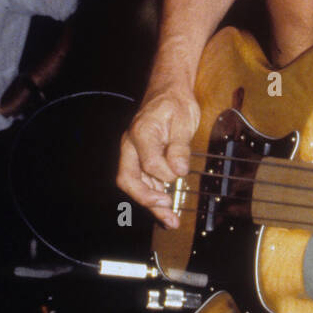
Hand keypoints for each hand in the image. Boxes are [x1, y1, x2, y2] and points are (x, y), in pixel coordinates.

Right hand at [117, 87, 199, 228]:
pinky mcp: (141, 160)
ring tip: (170, 221)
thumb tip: (179, 170)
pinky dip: (154, 197)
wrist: (168, 91)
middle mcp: (131, 145)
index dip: (165, 173)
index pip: (148, 162)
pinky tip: (167, 209)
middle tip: (167, 212)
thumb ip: (180, 147)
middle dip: (147, 200)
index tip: (181, 174)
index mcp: (141, 132)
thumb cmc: (176, 103)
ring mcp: (133, 153)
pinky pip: (143, 182)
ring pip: (135, 185)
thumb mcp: (184, 121)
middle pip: (128, 179)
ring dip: (152, 204)